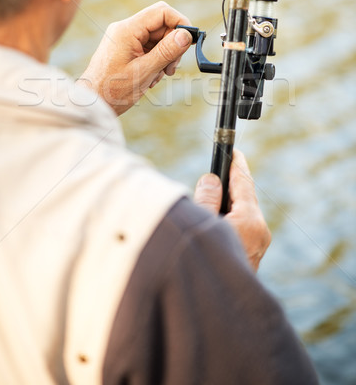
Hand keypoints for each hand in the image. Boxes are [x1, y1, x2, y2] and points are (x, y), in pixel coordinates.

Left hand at [80, 1, 192, 114]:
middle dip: (172, 46)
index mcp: (127, 30)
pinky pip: (149, 48)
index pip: (161, 12)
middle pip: (161, 26)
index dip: (180, 23)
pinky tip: (150, 77)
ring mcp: (125, 39)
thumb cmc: (112, 90)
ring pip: (157, 39)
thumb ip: (166, 52)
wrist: (92, 103)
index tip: (189, 41)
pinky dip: (156, 62)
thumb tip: (186, 35)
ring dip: (165, 57)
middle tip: (171, 68)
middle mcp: (125, 30)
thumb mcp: (144, 71)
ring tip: (157, 76)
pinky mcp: (126, 49)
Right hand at [193, 150, 270, 270]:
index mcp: (250, 220)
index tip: (233, 150)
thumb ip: (206, 199)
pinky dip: (226, 219)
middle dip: (226, 186)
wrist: (217, 310)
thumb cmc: (205, 266)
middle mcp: (259, 230)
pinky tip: (210, 222)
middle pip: (242, 197)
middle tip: (210, 175)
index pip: (244, 183)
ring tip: (204, 200)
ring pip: (240, 213)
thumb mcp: (201, 225)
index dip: (236, 164)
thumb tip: (211, 180)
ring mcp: (258, 244)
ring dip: (224, 204)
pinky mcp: (251, 254)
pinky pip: (240, 227)